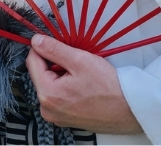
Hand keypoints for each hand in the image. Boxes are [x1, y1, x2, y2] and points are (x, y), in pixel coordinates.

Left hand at [26, 34, 142, 134]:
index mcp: (47, 94)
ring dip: (62, 75)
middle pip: (41, 74)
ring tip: (83, 76)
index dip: (43, 47)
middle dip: (56, 63)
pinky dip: (68, 87)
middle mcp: (47, 109)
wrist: (128, 110)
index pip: (32, 61)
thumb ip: (54, 49)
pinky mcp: (65, 118)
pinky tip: (83, 86)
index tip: (56, 42)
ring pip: (51, 85)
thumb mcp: (80, 60)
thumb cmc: (108, 88)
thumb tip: (36, 41)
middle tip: (77, 61)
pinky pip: (59, 96)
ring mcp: (56, 116)